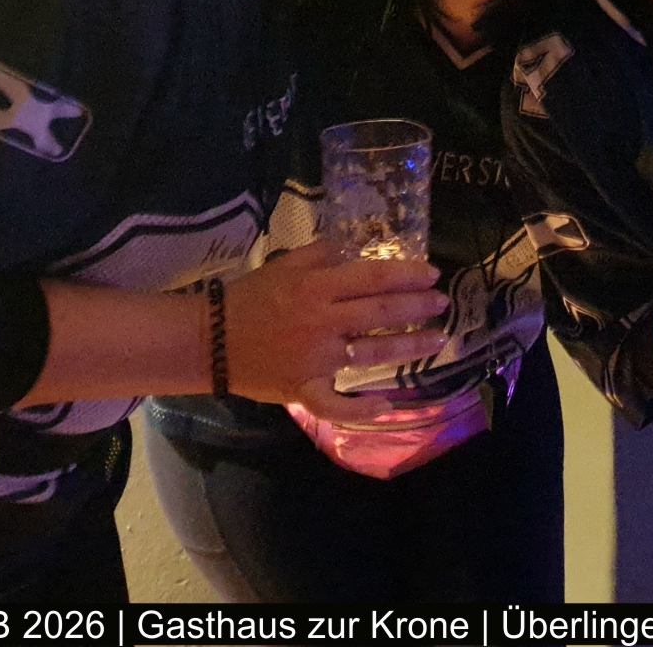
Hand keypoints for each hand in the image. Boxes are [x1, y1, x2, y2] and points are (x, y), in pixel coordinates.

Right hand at [223, 239, 448, 421]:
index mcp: (316, 288)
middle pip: (380, 314)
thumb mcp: (285, 263)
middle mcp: (322, 323)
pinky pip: (336, 404)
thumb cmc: (249, 297)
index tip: (433, 275)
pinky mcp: (304, 389)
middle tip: (442, 304)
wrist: (209, 340)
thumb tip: (358, 243)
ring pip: (371, 355)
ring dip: (409, 348)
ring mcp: (315, 360)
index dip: (407, 276)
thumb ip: (323, 253)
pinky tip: (387, 405)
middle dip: (417, 308)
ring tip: (436, 341)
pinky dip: (361, 409)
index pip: (373, 278)